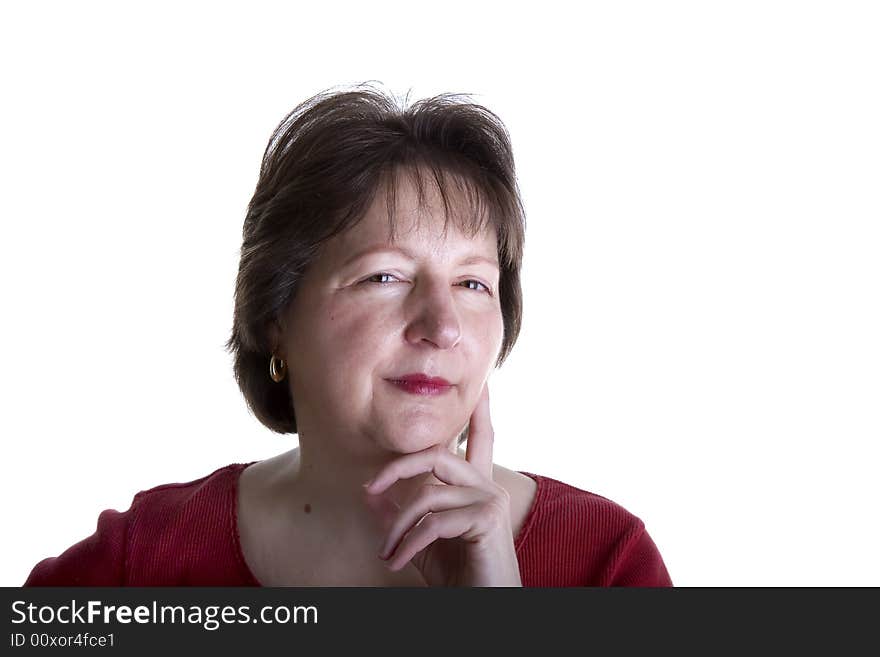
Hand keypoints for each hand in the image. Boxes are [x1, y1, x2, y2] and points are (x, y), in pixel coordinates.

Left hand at [363, 383, 521, 586]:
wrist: (484, 605)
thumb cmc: (458, 574)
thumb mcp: (421, 541)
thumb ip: (401, 513)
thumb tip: (372, 491)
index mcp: (476, 486)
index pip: (480, 438)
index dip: (480, 411)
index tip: (482, 384)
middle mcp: (487, 486)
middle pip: (437, 455)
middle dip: (398, 467)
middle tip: (370, 487)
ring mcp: (490, 500)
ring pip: (428, 493)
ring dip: (398, 525)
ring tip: (387, 550)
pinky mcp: (487, 520)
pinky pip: (435, 521)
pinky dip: (409, 543)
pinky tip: (397, 560)